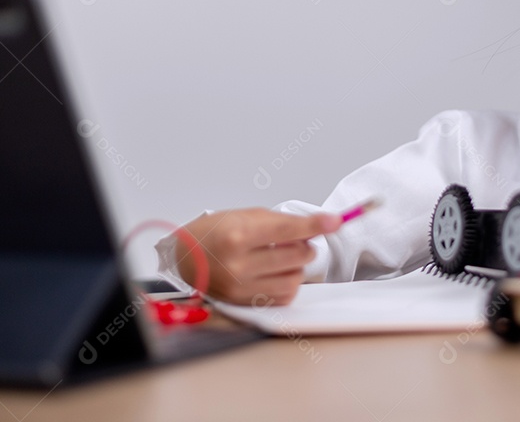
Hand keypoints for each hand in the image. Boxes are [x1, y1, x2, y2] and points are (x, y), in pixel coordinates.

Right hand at [176, 209, 340, 304]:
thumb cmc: (215, 232)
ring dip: (297, 265)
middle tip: (295, 239)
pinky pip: (284, 295)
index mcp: (238, 235)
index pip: (289, 230)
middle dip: (304, 244)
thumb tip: (318, 226)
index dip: (316, 225)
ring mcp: (242, 286)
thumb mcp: (246, 216)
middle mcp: (240, 264)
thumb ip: (282, 222)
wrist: (184, 258)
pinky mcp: (245, 302)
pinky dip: (288, 282)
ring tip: (281, 256)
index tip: (335, 221)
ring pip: (295, 278)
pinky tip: (275, 272)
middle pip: (297, 255)